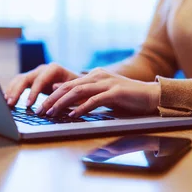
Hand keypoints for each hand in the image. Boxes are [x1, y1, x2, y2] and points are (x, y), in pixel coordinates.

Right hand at [4, 63, 79, 107]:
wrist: (78, 83)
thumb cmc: (78, 87)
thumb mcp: (76, 88)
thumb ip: (65, 87)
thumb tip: (53, 88)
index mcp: (54, 69)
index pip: (40, 79)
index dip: (33, 92)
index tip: (28, 104)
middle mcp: (43, 69)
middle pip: (26, 78)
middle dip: (18, 91)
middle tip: (11, 104)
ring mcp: (36, 73)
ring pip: (20, 79)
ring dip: (12, 91)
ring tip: (7, 103)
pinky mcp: (32, 79)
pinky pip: (18, 83)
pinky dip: (12, 90)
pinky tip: (7, 99)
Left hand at [38, 68, 160, 117]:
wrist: (151, 96)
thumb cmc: (127, 98)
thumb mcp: (103, 95)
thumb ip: (84, 94)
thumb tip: (61, 93)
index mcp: (94, 76)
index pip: (67, 84)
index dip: (51, 95)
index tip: (40, 107)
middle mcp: (98, 76)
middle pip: (69, 87)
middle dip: (52, 99)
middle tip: (40, 111)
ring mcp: (107, 83)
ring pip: (78, 91)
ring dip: (62, 103)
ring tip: (51, 113)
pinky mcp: (116, 92)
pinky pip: (95, 100)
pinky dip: (81, 108)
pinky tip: (72, 115)